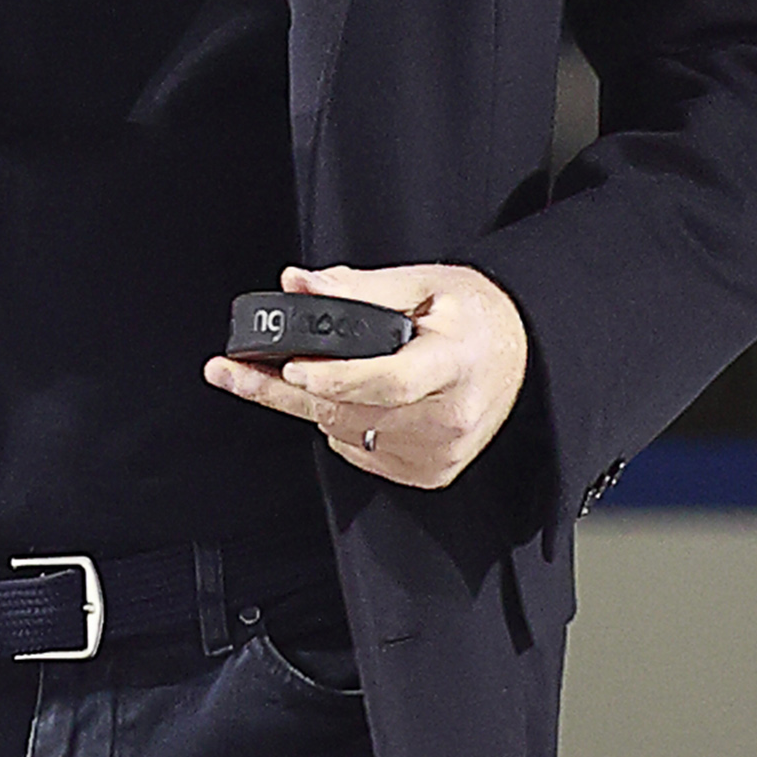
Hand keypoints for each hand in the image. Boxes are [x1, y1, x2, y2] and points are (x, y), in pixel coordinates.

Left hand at [204, 262, 532, 492]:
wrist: (524, 355)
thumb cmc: (476, 318)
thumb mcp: (425, 284)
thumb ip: (358, 287)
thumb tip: (299, 286)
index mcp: (455, 362)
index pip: (390, 381)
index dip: (337, 379)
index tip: (293, 367)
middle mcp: (449, 416)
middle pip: (350, 412)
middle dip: (284, 389)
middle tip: (231, 370)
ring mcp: (439, 452)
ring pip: (345, 433)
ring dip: (315, 404)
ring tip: (301, 372)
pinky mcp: (431, 472)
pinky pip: (359, 452)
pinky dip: (343, 426)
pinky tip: (355, 398)